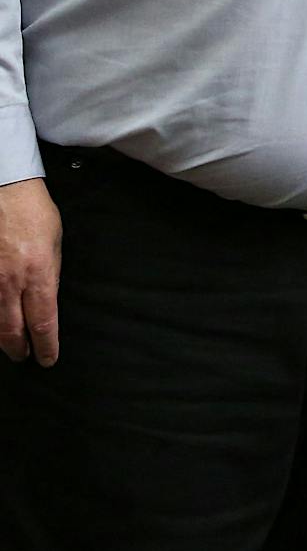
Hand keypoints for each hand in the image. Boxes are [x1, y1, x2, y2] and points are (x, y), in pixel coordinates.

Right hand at [0, 177, 61, 365]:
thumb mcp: (56, 243)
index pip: (44, 322)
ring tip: (10, 345)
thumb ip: (51, 275)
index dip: (46, 346)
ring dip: (1, 339)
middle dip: (20, 349)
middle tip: (25, 356)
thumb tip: (48, 301)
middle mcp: (10, 283)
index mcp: (39, 274)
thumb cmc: (34, 213)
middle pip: (13, 331)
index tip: (48, 358)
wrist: (5, 192)